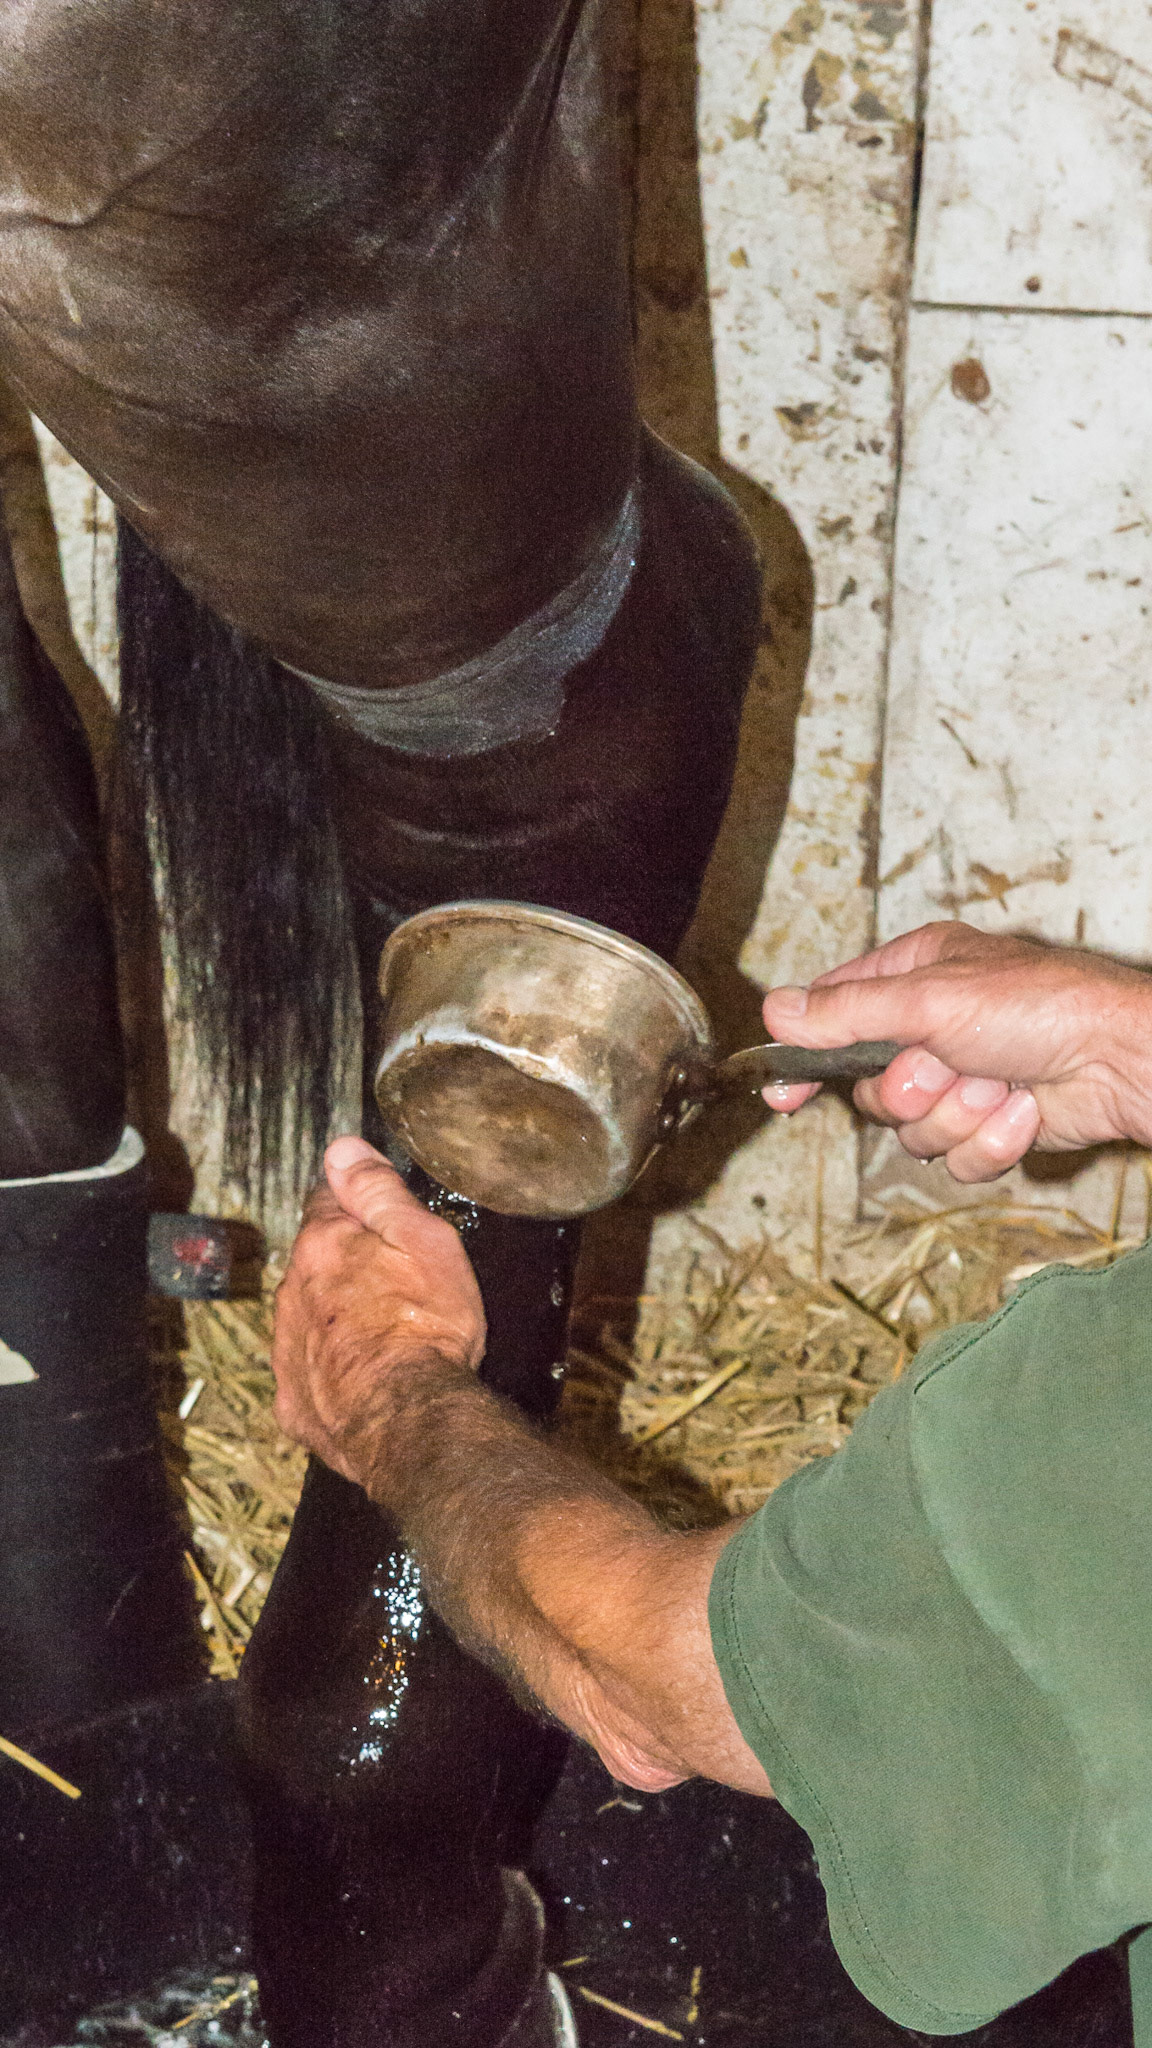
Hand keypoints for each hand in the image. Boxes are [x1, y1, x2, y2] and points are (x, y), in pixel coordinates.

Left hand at [272, 1136, 484, 1478]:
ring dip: (337, 1318)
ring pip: (309, 1316)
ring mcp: (288, 1349)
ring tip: (386, 1336)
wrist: (409, 1420)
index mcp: (323, 1246)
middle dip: (346, 1265)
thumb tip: (342, 1147)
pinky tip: (367, 1379)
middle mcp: (292, 1293)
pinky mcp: (294, 1400)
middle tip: (398, 1283)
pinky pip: (310, 1372)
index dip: (356, 1205)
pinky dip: (333, 1370)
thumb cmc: (426, 1328)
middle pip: (316, 1262)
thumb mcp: (423, 1241)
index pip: (328, 1201)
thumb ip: (378, 1192)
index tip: (379, 1217)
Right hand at [760, 922, 1151, 1182]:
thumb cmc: (1040, 1007)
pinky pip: (958, 1158)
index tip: (782, 1092)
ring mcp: (963, 1079)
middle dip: (912, 1090)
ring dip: (958, 1116)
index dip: (807, 1058)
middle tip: (945, 1069)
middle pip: (874, 1088)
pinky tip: (1023, 1110)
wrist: (1121, 1062)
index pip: (835, 1015)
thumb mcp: (929, 999)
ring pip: (914, 1131)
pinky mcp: (992, 1125)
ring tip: (998, 1086)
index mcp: (915, 976)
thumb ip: (846, 1012)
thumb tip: (775, 1011)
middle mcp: (934, 1027)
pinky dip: (991, 1141)